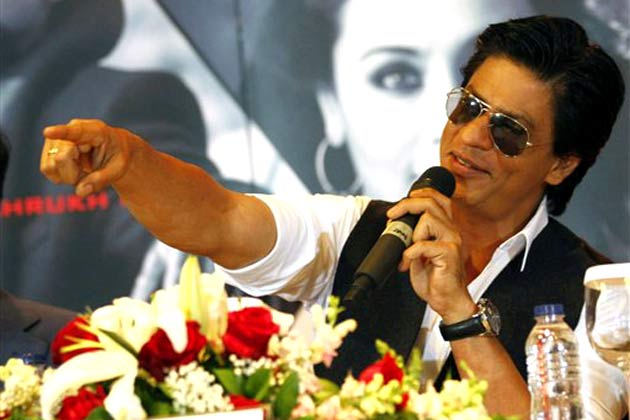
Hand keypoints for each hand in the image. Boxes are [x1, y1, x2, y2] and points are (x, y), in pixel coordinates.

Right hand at [41, 119, 134, 196]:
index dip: (61, 132)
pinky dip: (61, 176)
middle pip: (61, 159)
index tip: (48, 132)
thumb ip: (101, 180)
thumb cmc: (117, 157)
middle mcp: (72, 129)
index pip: (76, 132)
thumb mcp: (118, 169)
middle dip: (74, 174)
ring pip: (50, 166)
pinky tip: (74, 169)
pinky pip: (47, 169)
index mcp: (96, 131)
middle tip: (90, 171)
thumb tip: (80, 191)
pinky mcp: (49, 148)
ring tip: (84, 168)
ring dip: (68, 175)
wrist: (113, 149)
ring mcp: (58, 137)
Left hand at [386, 188, 475, 323]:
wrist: (446, 300)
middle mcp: (451, 230)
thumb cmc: (434, 279)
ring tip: (408, 251)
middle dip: (406, 205)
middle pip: (431, 202)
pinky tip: (408, 264)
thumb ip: (413, 237)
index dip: (417, 196)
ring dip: (411, 234)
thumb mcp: (419, 252)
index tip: (398, 208)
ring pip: (428, 219)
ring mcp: (452, 240)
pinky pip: (422, 244)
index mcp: (445, 227)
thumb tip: (396, 224)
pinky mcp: (449, 253)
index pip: (437, 198)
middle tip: (392, 216)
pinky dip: (409, 254)